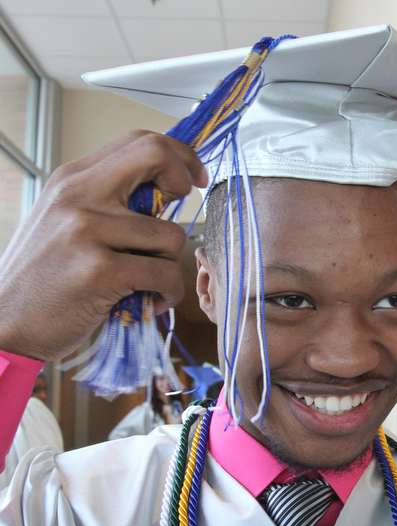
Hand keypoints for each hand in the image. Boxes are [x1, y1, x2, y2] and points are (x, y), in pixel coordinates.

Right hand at [0, 131, 206, 361]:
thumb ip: (107, 200)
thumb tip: (162, 190)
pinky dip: (169, 291)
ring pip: (170, 233)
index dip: (177, 156)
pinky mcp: (98, 270)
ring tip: (152, 282)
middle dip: (184, 181)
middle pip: (155, 154)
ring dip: (171, 263)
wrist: (6, 325)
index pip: (138, 140)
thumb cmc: (44, 276)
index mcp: (72, 179)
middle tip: (181, 211)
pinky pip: (164, 272)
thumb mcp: (65, 221)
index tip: (191, 179)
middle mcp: (77, 194)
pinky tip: (152, 300)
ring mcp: (86, 230)